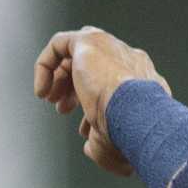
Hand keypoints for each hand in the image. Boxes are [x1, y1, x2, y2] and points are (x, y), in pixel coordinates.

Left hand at [33, 25, 170, 176]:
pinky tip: (43, 90)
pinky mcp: (90, 40)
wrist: (136, 115)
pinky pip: (60, 45)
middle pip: (94, 66)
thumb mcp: (116, 143)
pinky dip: (46, 66)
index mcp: (144, 81)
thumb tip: (90, 147)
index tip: (83, 127)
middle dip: (74, 88)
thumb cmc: (131, 132)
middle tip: (62, 109)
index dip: (92, 104)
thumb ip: (103, 142)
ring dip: (59, 78)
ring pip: (76, 53)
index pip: (113, 84)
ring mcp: (111, 47)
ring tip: (49, 99)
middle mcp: (130, 60)